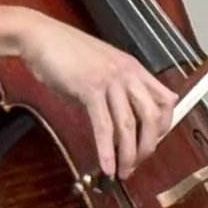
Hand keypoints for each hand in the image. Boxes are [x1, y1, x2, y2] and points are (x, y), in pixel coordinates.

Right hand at [14, 14, 177, 178]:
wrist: (41, 37)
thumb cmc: (67, 53)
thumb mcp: (102, 68)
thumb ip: (117, 89)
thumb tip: (123, 119)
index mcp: (134, 69)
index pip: (165, 100)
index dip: (163, 127)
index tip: (152, 143)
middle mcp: (127, 74)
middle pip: (151, 116)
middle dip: (147, 146)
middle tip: (136, 163)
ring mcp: (110, 80)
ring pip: (128, 124)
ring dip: (127, 154)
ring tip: (123, 171)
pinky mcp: (90, 89)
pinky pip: (103, 126)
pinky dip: (106, 150)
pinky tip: (106, 165)